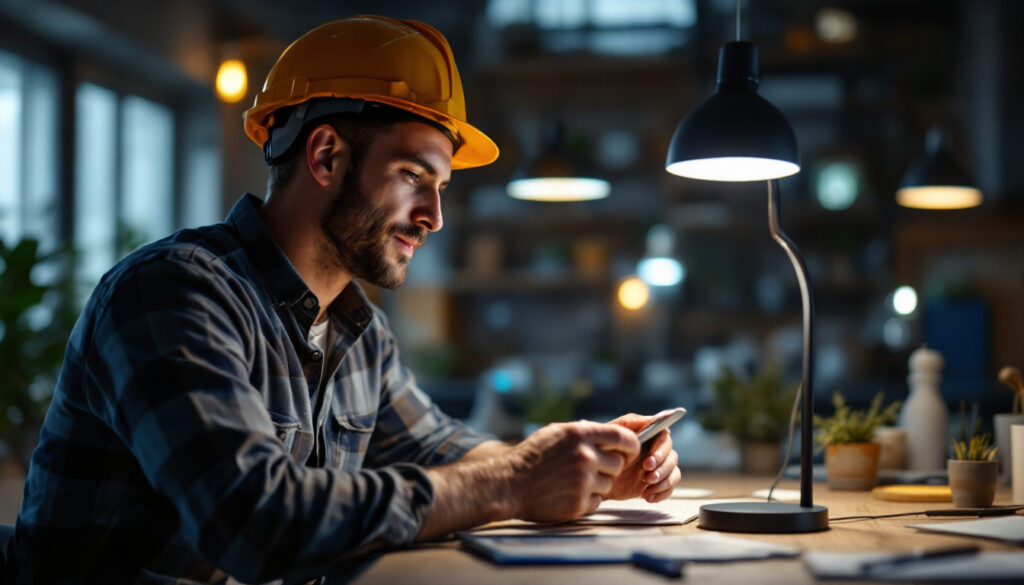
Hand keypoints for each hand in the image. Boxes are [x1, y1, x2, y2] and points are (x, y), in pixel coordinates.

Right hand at [507, 421, 638, 522]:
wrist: (508, 484)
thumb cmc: (531, 457)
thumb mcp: (555, 433)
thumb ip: (582, 432)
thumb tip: (607, 433)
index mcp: (580, 435)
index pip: (623, 437)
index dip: (632, 446)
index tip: (631, 452)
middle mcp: (584, 456)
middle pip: (618, 464)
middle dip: (608, 468)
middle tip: (588, 470)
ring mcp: (583, 481)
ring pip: (608, 484)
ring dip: (596, 485)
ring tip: (571, 482)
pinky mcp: (579, 503)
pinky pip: (597, 502)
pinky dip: (586, 500)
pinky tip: (567, 494)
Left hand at [603, 413, 680, 501]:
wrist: (595, 475)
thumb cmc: (602, 448)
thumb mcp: (612, 433)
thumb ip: (631, 423)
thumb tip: (653, 419)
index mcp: (648, 435)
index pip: (665, 438)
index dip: (661, 450)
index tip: (649, 462)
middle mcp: (655, 450)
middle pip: (672, 456)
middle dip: (662, 468)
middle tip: (647, 477)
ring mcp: (657, 467)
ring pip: (674, 472)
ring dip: (664, 481)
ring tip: (646, 488)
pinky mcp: (656, 483)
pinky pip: (670, 487)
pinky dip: (663, 493)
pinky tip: (648, 496)